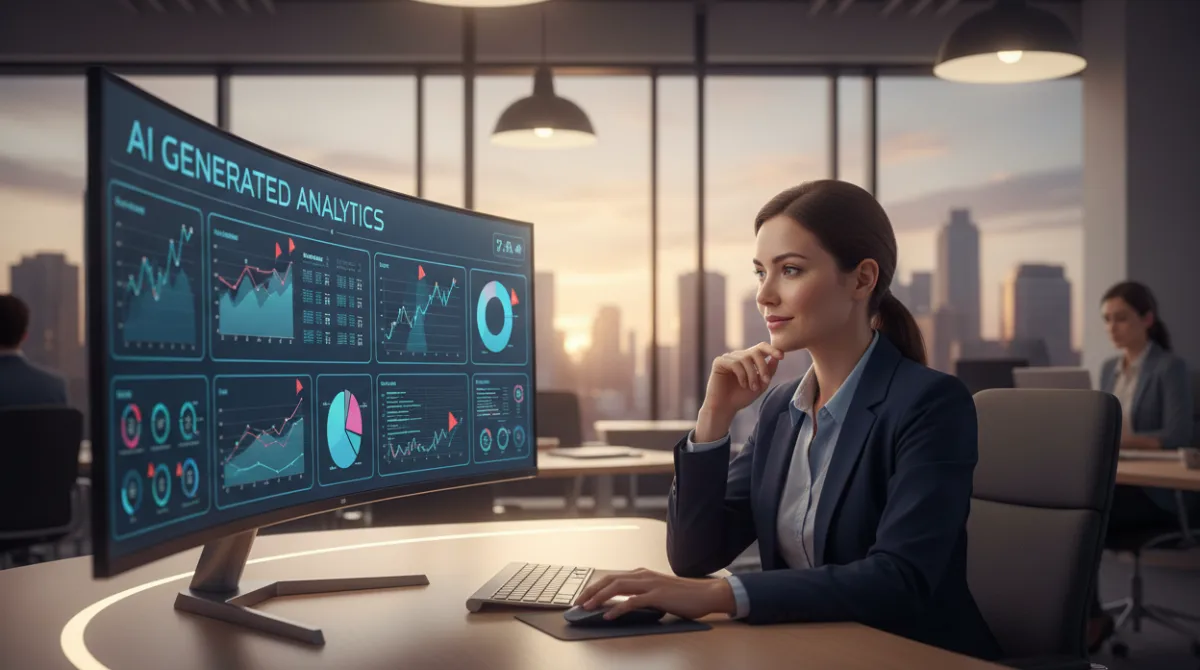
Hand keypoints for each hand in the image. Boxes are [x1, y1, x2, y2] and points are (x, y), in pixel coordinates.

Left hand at [576, 568, 735, 620]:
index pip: (612, 577)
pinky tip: (609, 615)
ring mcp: (651, 584)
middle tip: (578, 603)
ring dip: (600, 597)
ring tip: (587, 607)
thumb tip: (621, 605)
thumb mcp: (657, 592)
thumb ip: (641, 594)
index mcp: (642, 574)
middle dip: (591, 590)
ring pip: (618, 587)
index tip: (583, 597)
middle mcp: (644, 575)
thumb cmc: (683, 596)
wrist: (706, 594)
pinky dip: (619, 608)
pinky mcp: (658, 596)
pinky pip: (633, 601)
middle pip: (610, 579)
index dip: (595, 586)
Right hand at [697, 343, 784, 436]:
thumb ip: (769, 371)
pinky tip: (742, 384)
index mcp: (748, 359)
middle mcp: (738, 356)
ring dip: (752, 374)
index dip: (772, 349)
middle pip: (755, 351)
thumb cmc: (742, 397)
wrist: (725, 408)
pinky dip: (742, 375)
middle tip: (766, 381)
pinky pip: (735, 363)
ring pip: (746, 358)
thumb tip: (778, 357)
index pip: (761, 348)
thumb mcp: (761, 384)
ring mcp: (728, 358)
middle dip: (763, 366)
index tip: (782, 356)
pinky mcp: (719, 362)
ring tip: (752, 388)